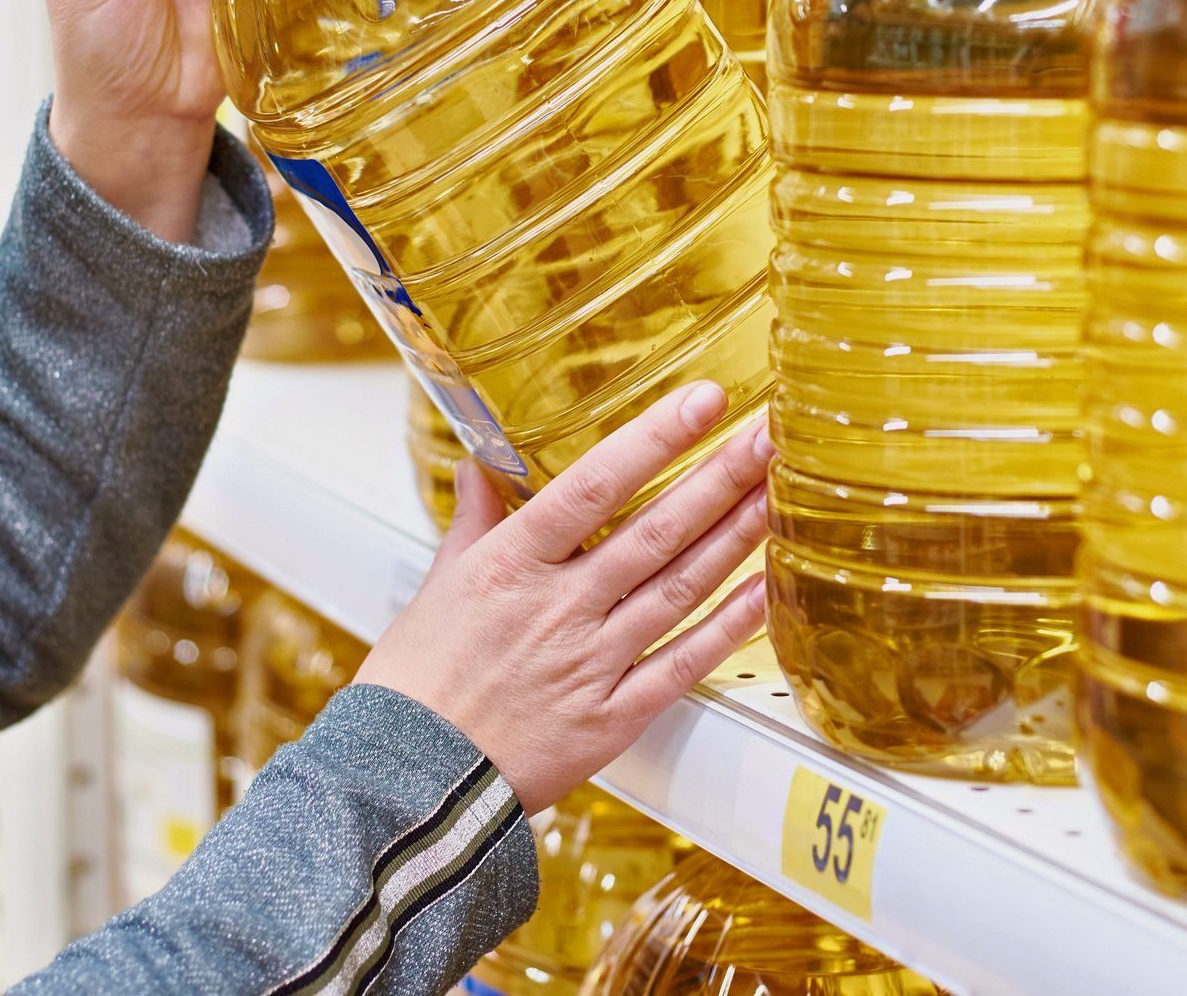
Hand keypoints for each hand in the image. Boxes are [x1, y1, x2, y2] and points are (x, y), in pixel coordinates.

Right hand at [356, 381, 772, 812]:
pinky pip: (682, 665)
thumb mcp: (438, 585)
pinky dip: (729, 628)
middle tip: (768, 434)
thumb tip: (481, 468)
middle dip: (718, 478)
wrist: (410, 784)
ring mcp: (591, 662)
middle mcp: (559, 608)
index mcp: (511, 565)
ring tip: (777, 491)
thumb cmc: (418, 686)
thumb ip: (475, 521)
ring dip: (734, 537)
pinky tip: (765, 589)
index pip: (593, 485)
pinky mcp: (614, 716)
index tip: (702, 402)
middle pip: (654, 531)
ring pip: (678, 588)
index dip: (653, 440)